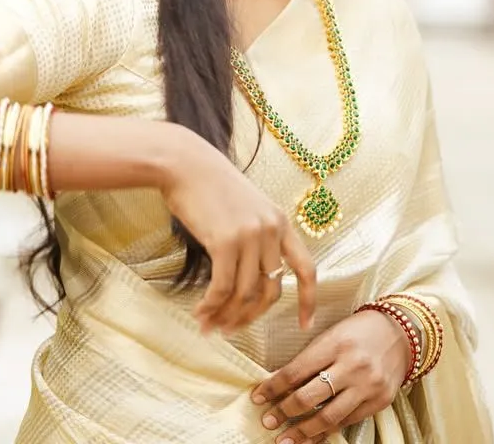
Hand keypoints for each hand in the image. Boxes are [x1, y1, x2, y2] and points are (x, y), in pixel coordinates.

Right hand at [159, 128, 315, 334]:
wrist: (185, 164)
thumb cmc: (209, 186)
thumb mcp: (245, 208)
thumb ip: (255, 237)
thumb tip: (251, 281)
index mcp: (280, 222)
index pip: (306, 268)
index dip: (308, 299)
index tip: (305, 324)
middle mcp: (271, 230)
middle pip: (270, 290)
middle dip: (251, 316)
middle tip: (231, 329)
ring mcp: (249, 236)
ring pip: (245, 293)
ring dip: (226, 316)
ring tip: (209, 325)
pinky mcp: (225, 241)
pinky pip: (222, 288)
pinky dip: (211, 305)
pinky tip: (200, 312)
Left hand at [251, 309, 411, 441]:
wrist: (400, 333)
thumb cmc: (358, 330)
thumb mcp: (332, 334)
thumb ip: (310, 357)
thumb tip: (280, 382)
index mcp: (335, 343)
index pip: (296, 370)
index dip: (273, 386)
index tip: (258, 396)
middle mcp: (352, 366)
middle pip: (310, 396)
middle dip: (284, 411)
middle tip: (268, 420)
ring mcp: (367, 386)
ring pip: (328, 417)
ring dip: (303, 431)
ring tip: (285, 439)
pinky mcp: (379, 402)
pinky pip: (347, 422)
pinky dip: (326, 432)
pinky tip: (311, 437)